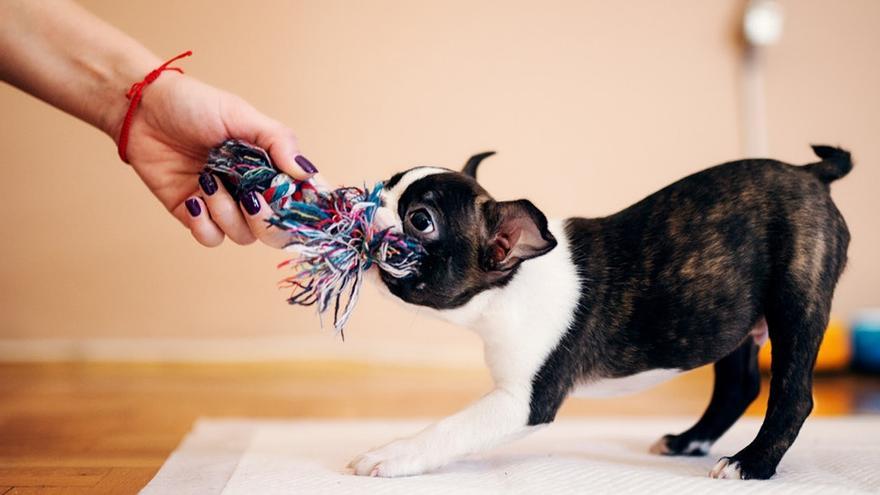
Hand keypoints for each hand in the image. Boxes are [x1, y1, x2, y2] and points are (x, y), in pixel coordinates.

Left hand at [118, 73, 318, 247]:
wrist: (142, 108)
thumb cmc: (194, 105)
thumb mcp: (243, 115)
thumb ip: (278, 142)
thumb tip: (308, 172)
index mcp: (270, 167)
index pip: (300, 199)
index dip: (304, 209)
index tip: (298, 203)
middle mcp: (251, 190)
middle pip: (277, 231)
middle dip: (267, 222)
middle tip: (252, 199)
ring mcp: (223, 204)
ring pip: (243, 236)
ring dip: (227, 213)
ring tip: (209, 181)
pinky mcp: (194, 214)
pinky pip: (210, 237)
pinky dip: (204, 223)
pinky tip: (194, 197)